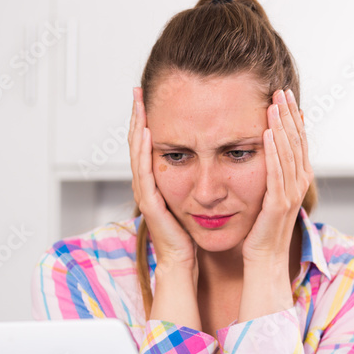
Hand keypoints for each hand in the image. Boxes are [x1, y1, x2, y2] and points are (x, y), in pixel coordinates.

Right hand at [129, 87, 196, 272]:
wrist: (184, 263)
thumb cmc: (190, 236)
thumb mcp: (194, 201)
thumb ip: (197, 180)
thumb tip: (216, 157)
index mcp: (158, 182)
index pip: (150, 145)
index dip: (149, 121)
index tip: (153, 96)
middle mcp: (147, 185)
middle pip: (139, 143)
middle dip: (139, 115)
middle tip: (139, 89)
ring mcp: (146, 194)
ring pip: (138, 153)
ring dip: (137, 126)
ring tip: (139, 102)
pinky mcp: (151, 204)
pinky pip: (144, 172)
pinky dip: (144, 151)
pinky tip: (147, 132)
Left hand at [243, 88, 313, 265]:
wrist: (264, 259)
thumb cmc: (262, 229)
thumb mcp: (269, 194)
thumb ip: (272, 172)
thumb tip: (267, 148)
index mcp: (298, 179)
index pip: (298, 141)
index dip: (292, 117)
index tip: (283, 94)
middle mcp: (299, 184)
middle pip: (296, 141)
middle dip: (288, 114)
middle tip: (280, 90)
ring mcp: (290, 194)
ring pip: (288, 152)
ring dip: (282, 126)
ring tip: (274, 103)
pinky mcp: (278, 203)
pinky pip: (276, 171)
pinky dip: (273, 150)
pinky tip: (267, 132)